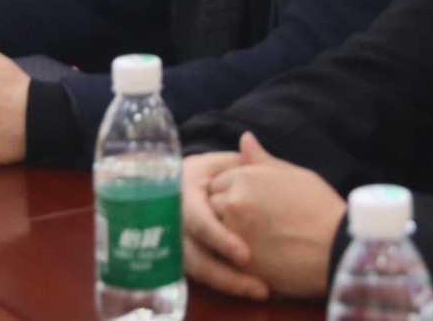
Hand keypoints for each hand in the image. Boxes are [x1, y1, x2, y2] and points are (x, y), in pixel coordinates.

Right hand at [182, 149, 266, 299]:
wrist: (185, 184)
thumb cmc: (211, 171)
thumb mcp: (225, 162)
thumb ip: (241, 160)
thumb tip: (248, 140)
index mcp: (182, 191)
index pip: (198, 220)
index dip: (220, 238)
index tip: (246, 255)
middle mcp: (172, 219)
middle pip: (194, 255)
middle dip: (226, 274)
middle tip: (260, 286)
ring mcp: (174, 241)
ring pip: (196, 271)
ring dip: (228, 284)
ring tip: (260, 291)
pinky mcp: (181, 256)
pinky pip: (199, 276)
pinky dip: (223, 285)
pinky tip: (246, 290)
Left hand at [203, 133, 344, 299]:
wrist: (338, 248)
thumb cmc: (321, 208)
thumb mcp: (294, 175)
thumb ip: (262, 160)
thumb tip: (244, 138)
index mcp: (246, 177)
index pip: (219, 181)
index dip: (232, 192)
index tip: (250, 203)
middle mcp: (234, 202)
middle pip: (212, 205)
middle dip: (224, 212)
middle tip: (251, 222)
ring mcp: (234, 234)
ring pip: (213, 232)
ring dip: (225, 234)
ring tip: (253, 238)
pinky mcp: (239, 263)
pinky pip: (223, 257)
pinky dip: (232, 256)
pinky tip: (255, 254)